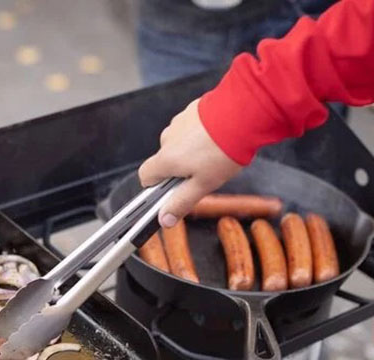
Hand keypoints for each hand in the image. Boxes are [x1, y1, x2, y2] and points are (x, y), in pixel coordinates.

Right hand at [138, 99, 242, 227]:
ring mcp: (179, 122)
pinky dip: (199, 135)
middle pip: (164, 160)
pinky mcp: (192, 110)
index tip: (171, 190)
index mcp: (166, 159)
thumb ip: (181, 203)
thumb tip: (164, 220)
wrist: (243, 113)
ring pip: (178, 143)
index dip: (155, 186)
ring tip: (214, 154)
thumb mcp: (203, 185)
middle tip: (202, 174)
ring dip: (190, 150)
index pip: (145, 176)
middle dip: (179, 168)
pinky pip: (190, 128)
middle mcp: (167, 139)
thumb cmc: (223, 151)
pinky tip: (217, 138)